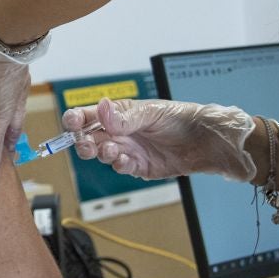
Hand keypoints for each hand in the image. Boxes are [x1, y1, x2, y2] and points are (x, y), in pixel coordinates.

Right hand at [65, 97, 257, 182]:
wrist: (207, 142)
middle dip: (82, 141)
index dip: (76, 119)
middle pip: (89, 138)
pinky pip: (121, 168)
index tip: (72, 122)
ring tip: (112, 149)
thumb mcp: (152, 112)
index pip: (89, 115)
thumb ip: (125, 116)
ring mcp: (129, 149)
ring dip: (101, 153)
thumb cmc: (182, 118)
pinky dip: (119, 165)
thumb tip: (101, 109)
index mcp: (119, 113)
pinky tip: (125, 160)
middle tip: (84, 143)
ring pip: (102, 154)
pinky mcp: (139, 167)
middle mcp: (121, 131)